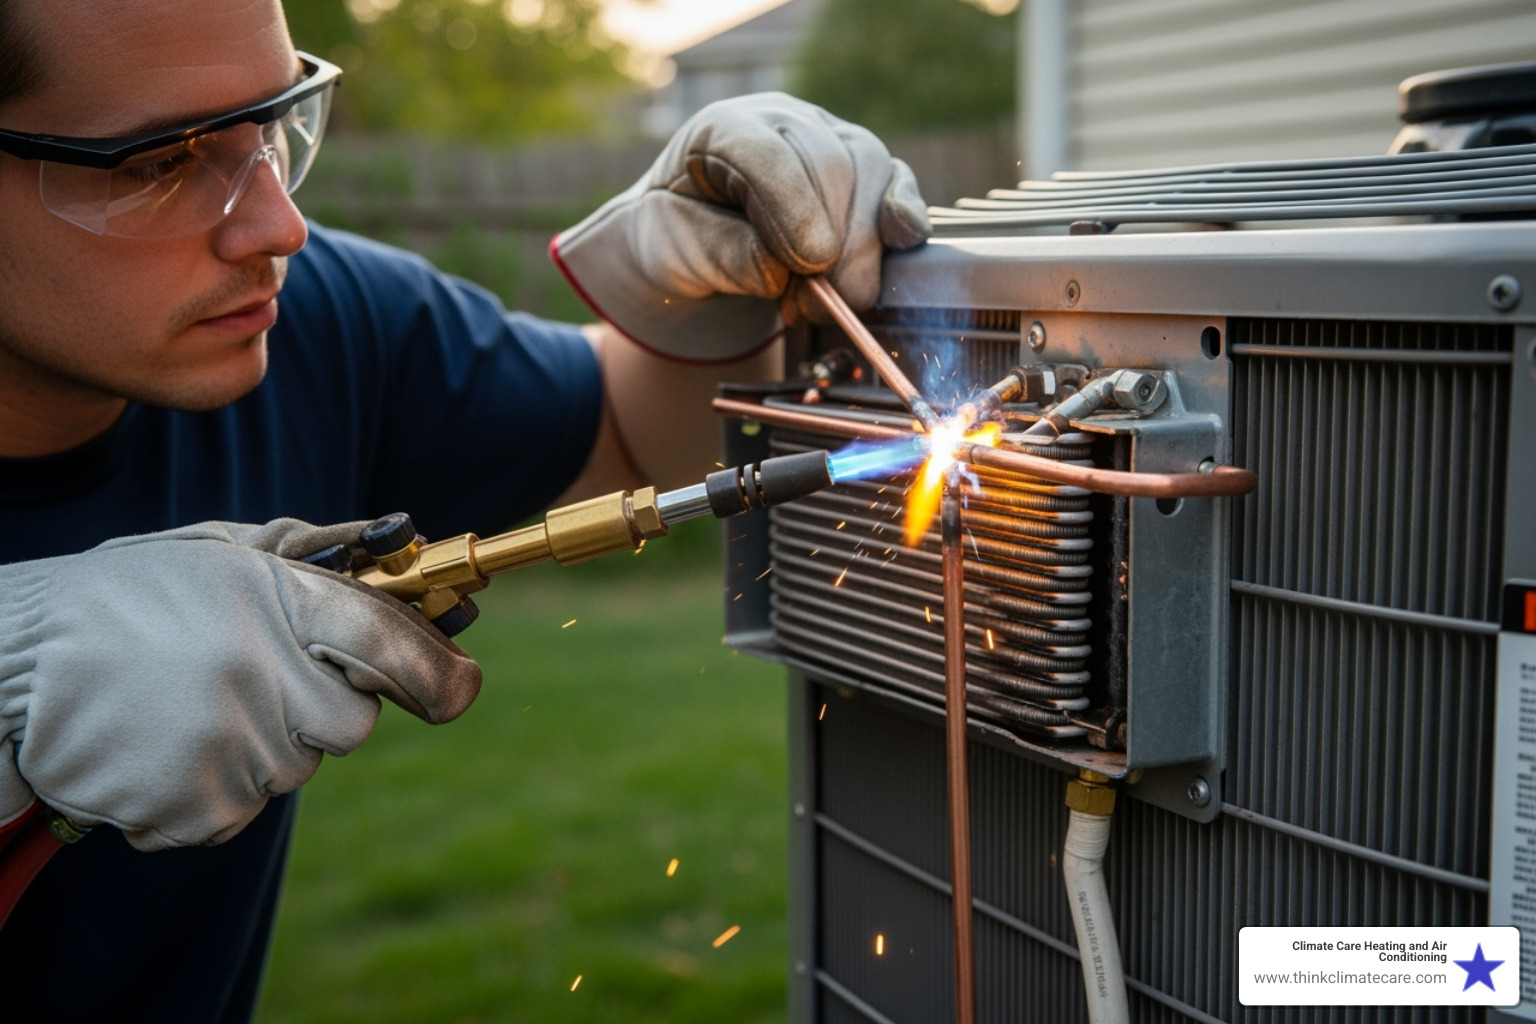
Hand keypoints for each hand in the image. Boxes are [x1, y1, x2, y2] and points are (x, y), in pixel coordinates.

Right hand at [0, 520, 480, 850]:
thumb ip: (319, 555)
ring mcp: (228, 749)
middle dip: (321, 704)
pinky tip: (166, 742)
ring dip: (262, 740)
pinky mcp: (195, 810)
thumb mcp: (223, 551)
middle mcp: (260, 676)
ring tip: (188, 700)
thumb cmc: (131, 597)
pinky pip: (241, 808)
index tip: (458, 686)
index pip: (393, 647)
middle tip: (254, 674)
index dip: (438, 672)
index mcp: (275, 600)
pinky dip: (214, 784)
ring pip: (295, 766)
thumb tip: (410, 543)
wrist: (10, 659)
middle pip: (352, 724)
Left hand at [551, 92, 930, 361]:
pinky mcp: (864, 173)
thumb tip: (789, 268)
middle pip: (830, 162)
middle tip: (817, 303)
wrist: (691, 254)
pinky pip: (896, 182)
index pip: (768, 152)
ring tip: (829, 301)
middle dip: (835, 241)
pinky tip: (901, 241)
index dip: (794, 206)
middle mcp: (782, 122)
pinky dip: (903, 215)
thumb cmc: (676, 247)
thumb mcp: (676, 256)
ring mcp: (828, 140)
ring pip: (870, 171)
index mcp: (721, 129)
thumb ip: (727, 257)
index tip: (810, 263)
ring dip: (861, 246)